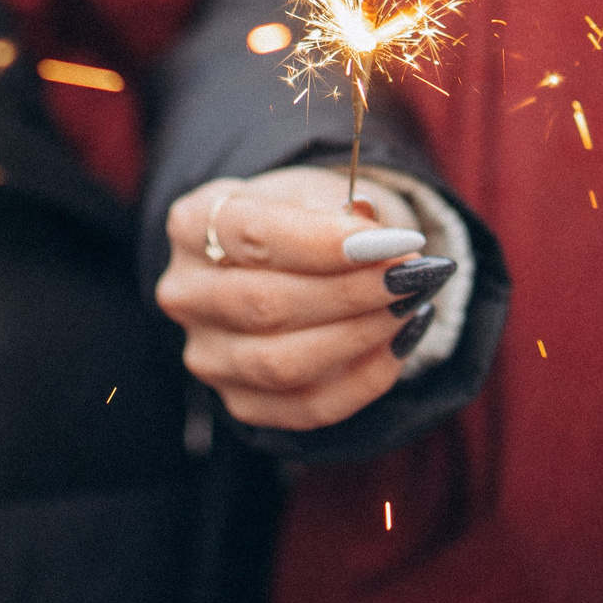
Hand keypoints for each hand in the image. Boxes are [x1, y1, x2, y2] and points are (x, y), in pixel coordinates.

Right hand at [157, 165, 454, 431]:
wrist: (283, 261)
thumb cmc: (300, 219)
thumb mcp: (316, 194)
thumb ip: (344, 214)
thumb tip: (388, 245)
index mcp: (192, 224)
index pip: (251, 235)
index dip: (325, 242)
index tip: (395, 241)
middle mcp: (185, 293)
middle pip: (266, 303)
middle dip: (353, 291)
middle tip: (416, 274)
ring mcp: (207, 355)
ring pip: (281, 364)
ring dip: (361, 335)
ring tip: (412, 304)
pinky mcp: (239, 401)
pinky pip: (307, 407)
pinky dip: (365, 378)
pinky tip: (401, 341)